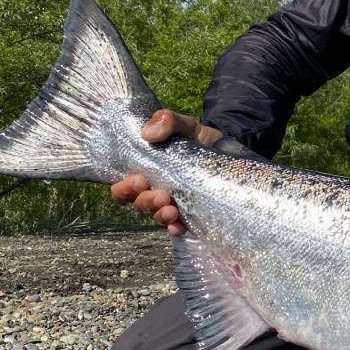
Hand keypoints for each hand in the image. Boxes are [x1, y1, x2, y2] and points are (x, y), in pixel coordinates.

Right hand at [108, 109, 222, 236]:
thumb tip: (148, 133)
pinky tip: (179, 226)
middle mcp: (154, 189)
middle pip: (136, 203)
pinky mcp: (189, 213)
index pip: (122, 187)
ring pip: (155, 215)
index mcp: (145, 170)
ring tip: (172, 209)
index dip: (123, 188)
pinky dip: (174, 228)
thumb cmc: (198, 139)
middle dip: (145, 201)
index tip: (139, 179)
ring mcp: (171, 203)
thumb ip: (168, 120)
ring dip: (160, 215)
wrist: (228, 150)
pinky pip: (176, 227)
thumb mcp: (186, 125)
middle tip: (162, 194)